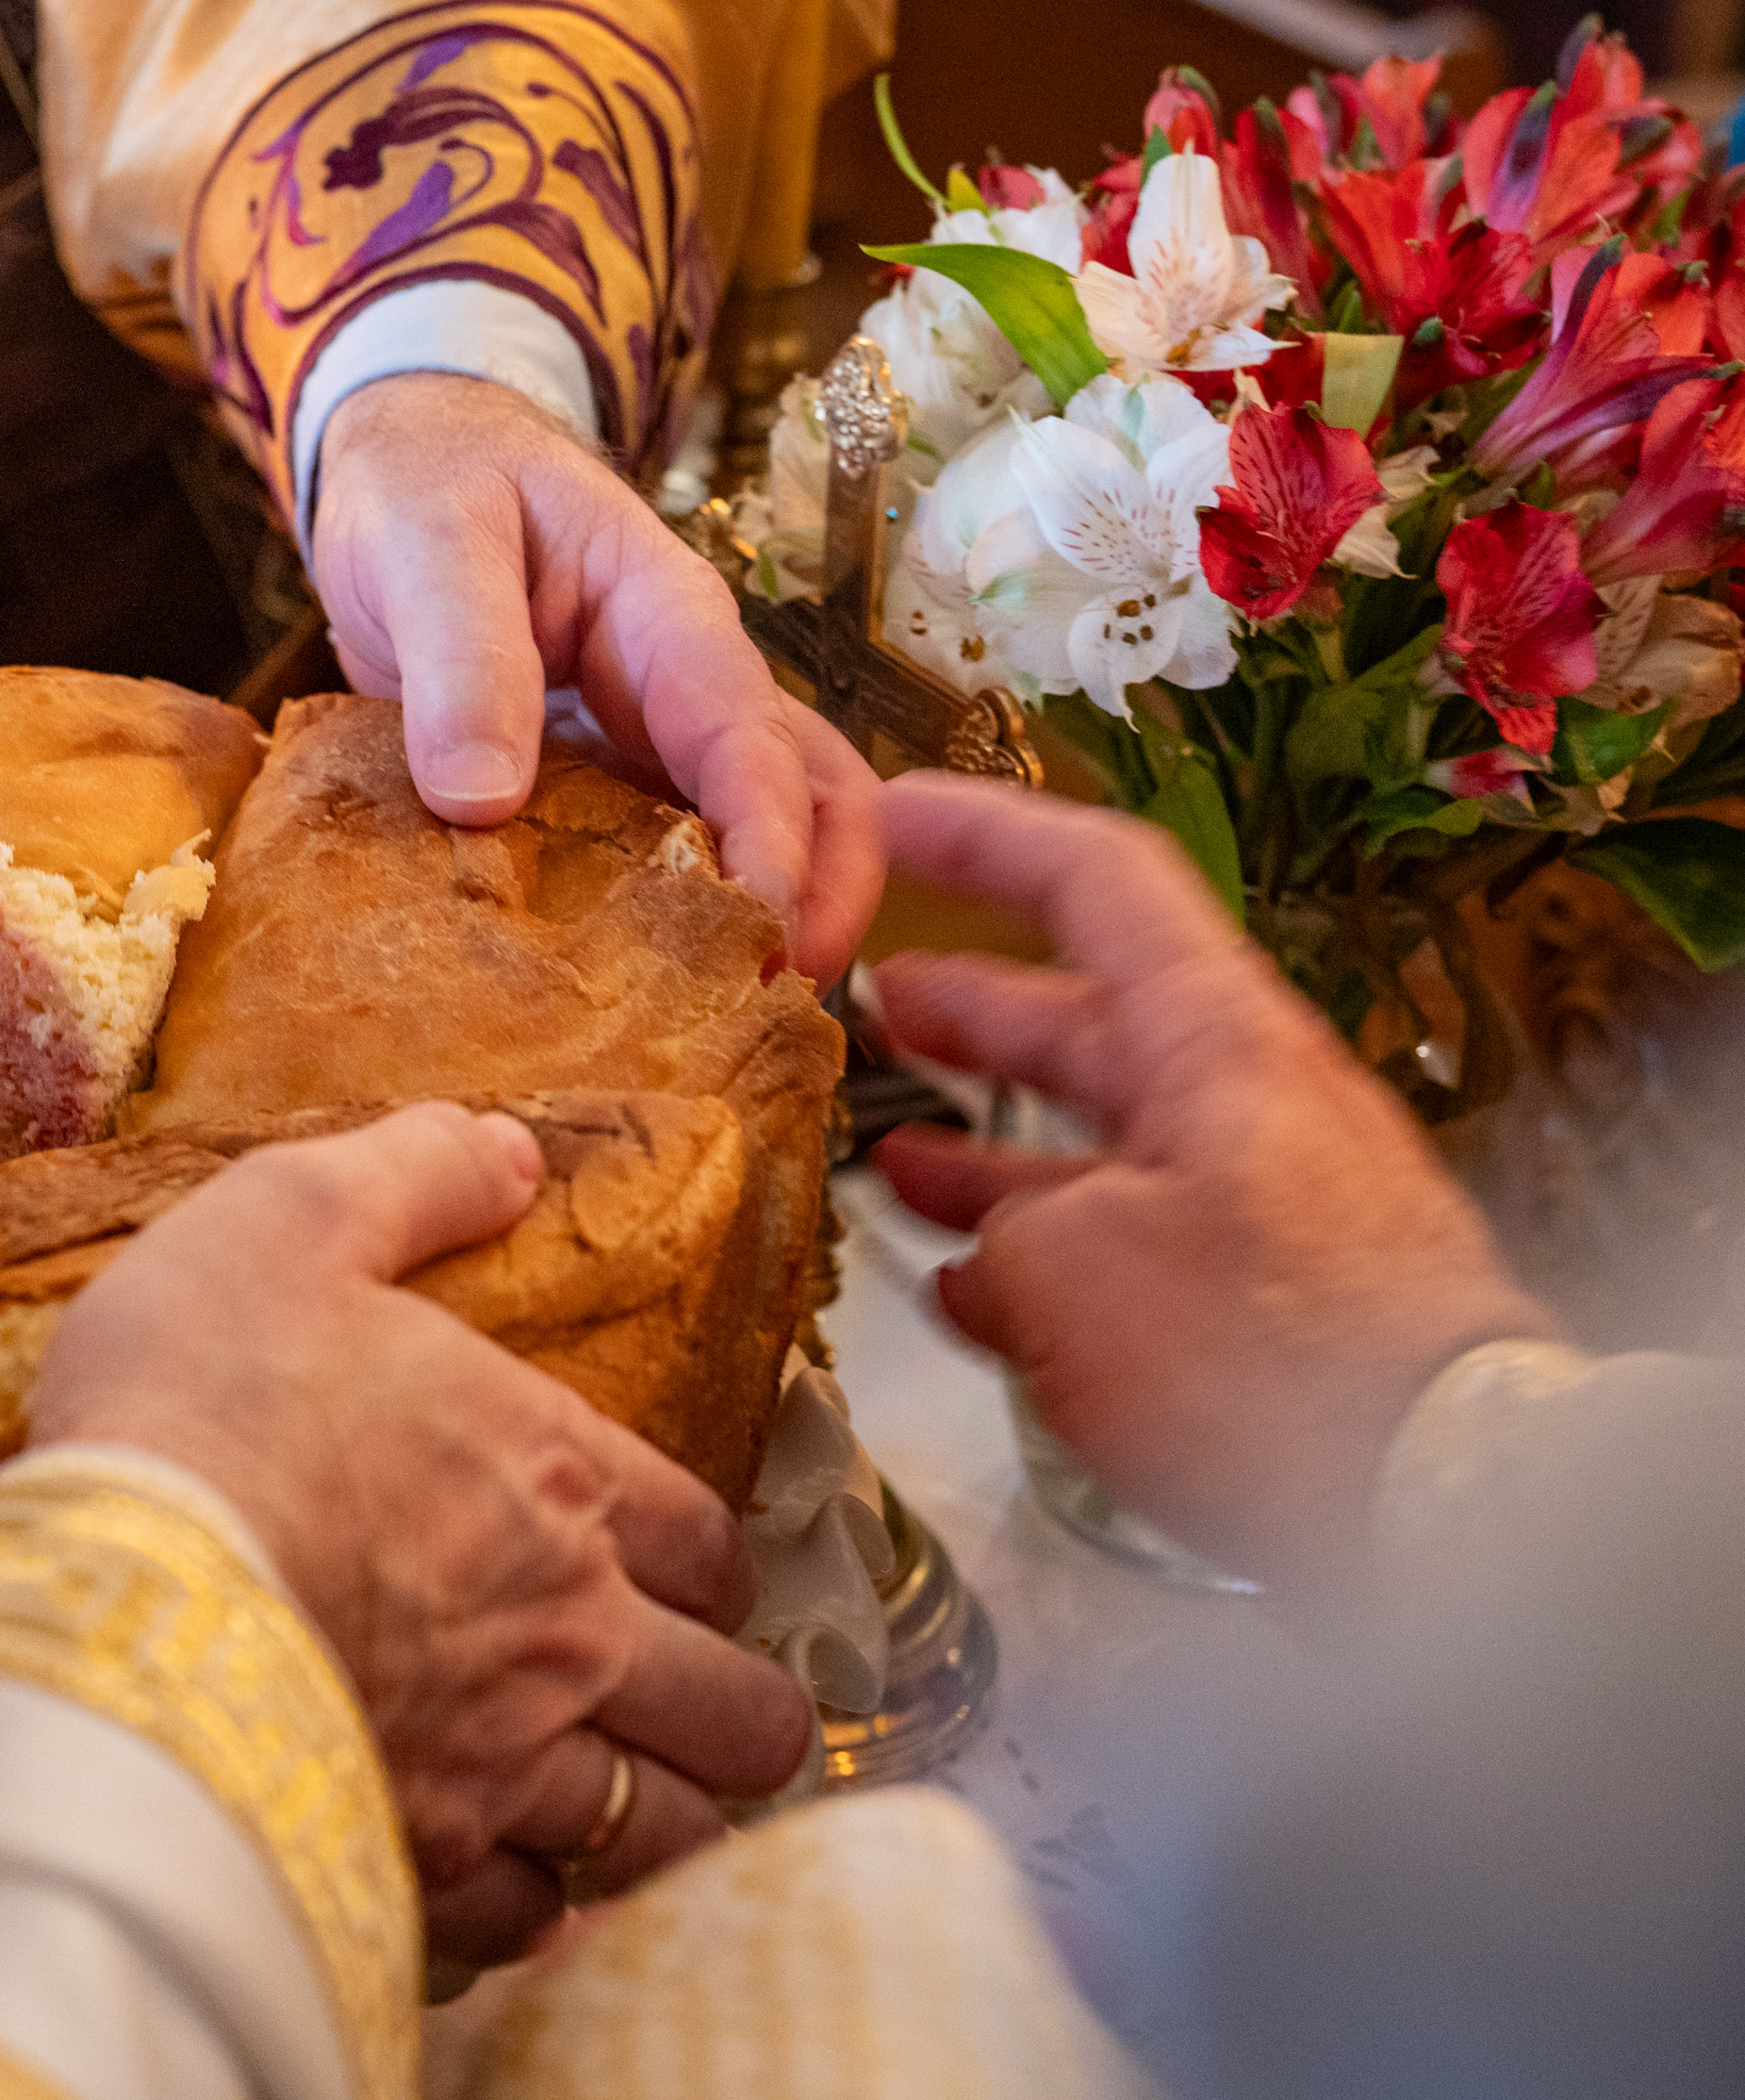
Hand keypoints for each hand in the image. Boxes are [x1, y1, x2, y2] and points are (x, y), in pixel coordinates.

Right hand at [30, 1102, 810, 1966]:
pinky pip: (539, 1920)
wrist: (114, 1577)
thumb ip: (413, 1175)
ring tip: (614, 1806)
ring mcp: (509, 1762)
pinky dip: (534, 1905)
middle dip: (728, 1712)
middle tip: (671, 1702)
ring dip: (659, 1822)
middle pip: (741, 1714)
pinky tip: (494, 1873)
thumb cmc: (198, 1392)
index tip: (658, 1569)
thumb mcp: (292, 1215)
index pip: (713, 1548)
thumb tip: (506, 1147)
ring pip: (673, 1837)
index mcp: (561, 1478)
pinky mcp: (429, 1858)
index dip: (700, 1564)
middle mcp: (570, 1632)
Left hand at [309, 372, 881, 980]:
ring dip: (767, 924)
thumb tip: (484, 800)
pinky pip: (657, 865)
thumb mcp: (430, 543)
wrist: (396, 467)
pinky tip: (641, 1004)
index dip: (771, 833)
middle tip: (780, 1003)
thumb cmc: (428, 483)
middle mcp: (680, 687)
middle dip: (822, 897)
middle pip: (809, 793)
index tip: (763, 925)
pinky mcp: (597, 791)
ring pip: (754, 837)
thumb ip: (460, 656)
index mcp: (663, 615)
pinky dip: (670, 930)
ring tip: (731, 1027)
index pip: (745, 730)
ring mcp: (647, 743)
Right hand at [867, 774, 1553, 1581]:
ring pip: (1103, 1144)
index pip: (1095, 880)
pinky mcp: (1271, 1304)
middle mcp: (1245, 1103)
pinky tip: (968, 1295)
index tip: (885, 812)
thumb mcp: (1069, 1271)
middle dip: (969, 1013)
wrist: (1440, 1497)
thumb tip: (986, 1258)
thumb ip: (997, 1234)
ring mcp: (1263, 1206)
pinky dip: (1045, 1257)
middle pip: (1088, 1019)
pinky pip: (1136, 1246)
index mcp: (1212, 1041)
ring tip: (889, 1162)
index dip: (981, 834)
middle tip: (867, 1004)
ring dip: (991, 1152)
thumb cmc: (1260, 1357)